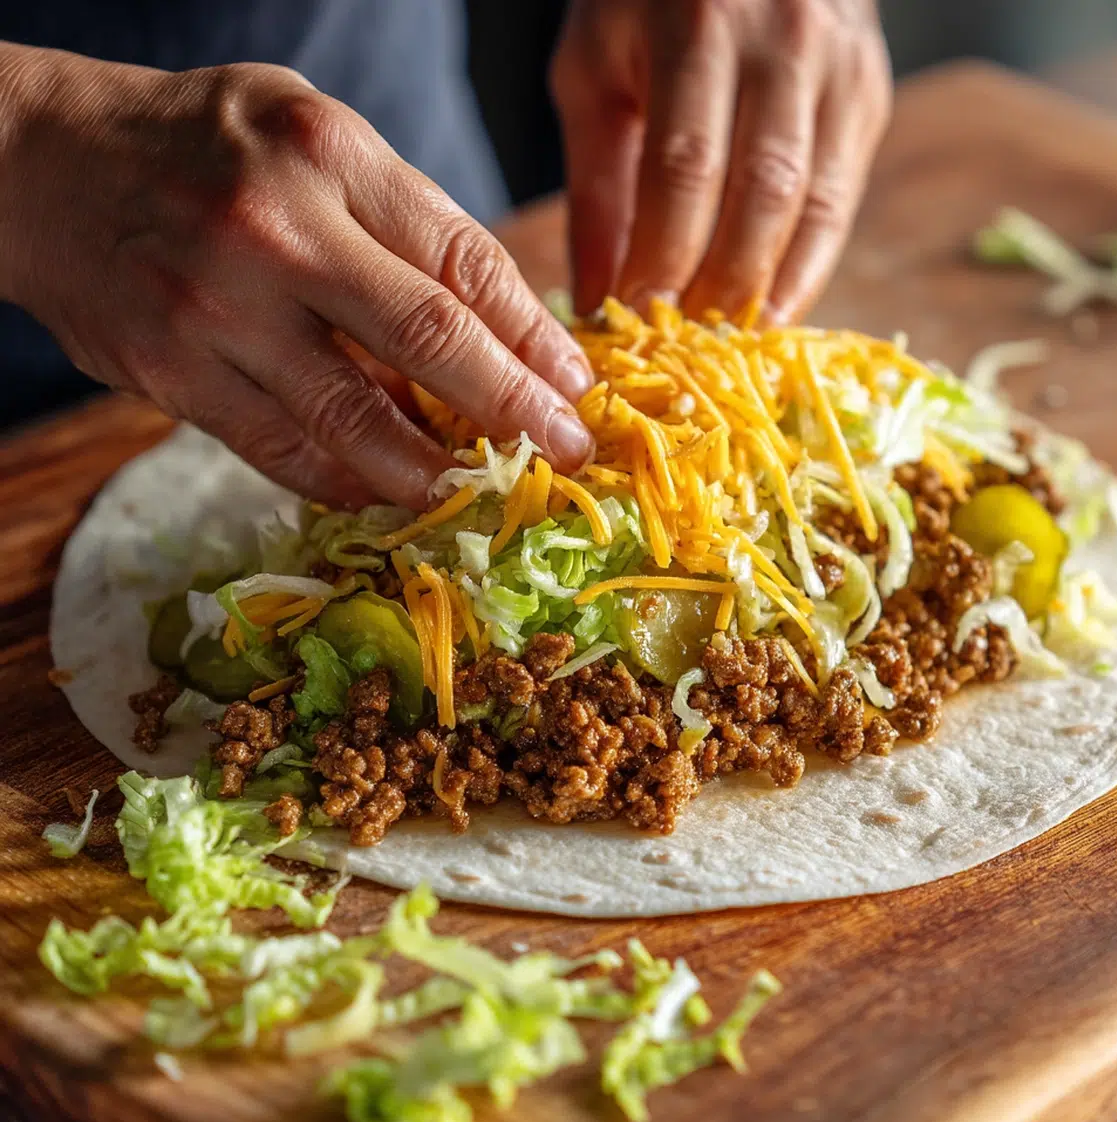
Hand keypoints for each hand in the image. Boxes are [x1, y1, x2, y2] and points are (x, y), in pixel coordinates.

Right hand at [0, 47, 594, 508]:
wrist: (47, 164)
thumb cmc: (207, 151)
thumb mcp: (317, 143)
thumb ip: (403, 226)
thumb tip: (500, 335)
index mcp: (331, 158)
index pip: (465, 263)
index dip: (533, 338)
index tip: (575, 388)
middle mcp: (278, 230)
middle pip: (428, 341)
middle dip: (512, 410)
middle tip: (563, 453)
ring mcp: (217, 308)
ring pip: (354, 418)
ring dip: (433, 470)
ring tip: (479, 491)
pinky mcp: (172, 372)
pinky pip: (282, 450)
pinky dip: (346, 482)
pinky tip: (388, 495)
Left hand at [552, 0, 891, 321]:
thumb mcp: (595, 67)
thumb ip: (595, 184)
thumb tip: (596, 300)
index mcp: (699, 26)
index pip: (686, 168)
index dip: (664, 258)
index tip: (635, 325)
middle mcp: (784, 41)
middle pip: (762, 195)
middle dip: (720, 287)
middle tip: (684, 353)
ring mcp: (840, 66)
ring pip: (816, 206)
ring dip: (772, 290)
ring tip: (731, 350)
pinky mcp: (868, 93)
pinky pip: (843, 200)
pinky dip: (808, 267)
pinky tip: (773, 311)